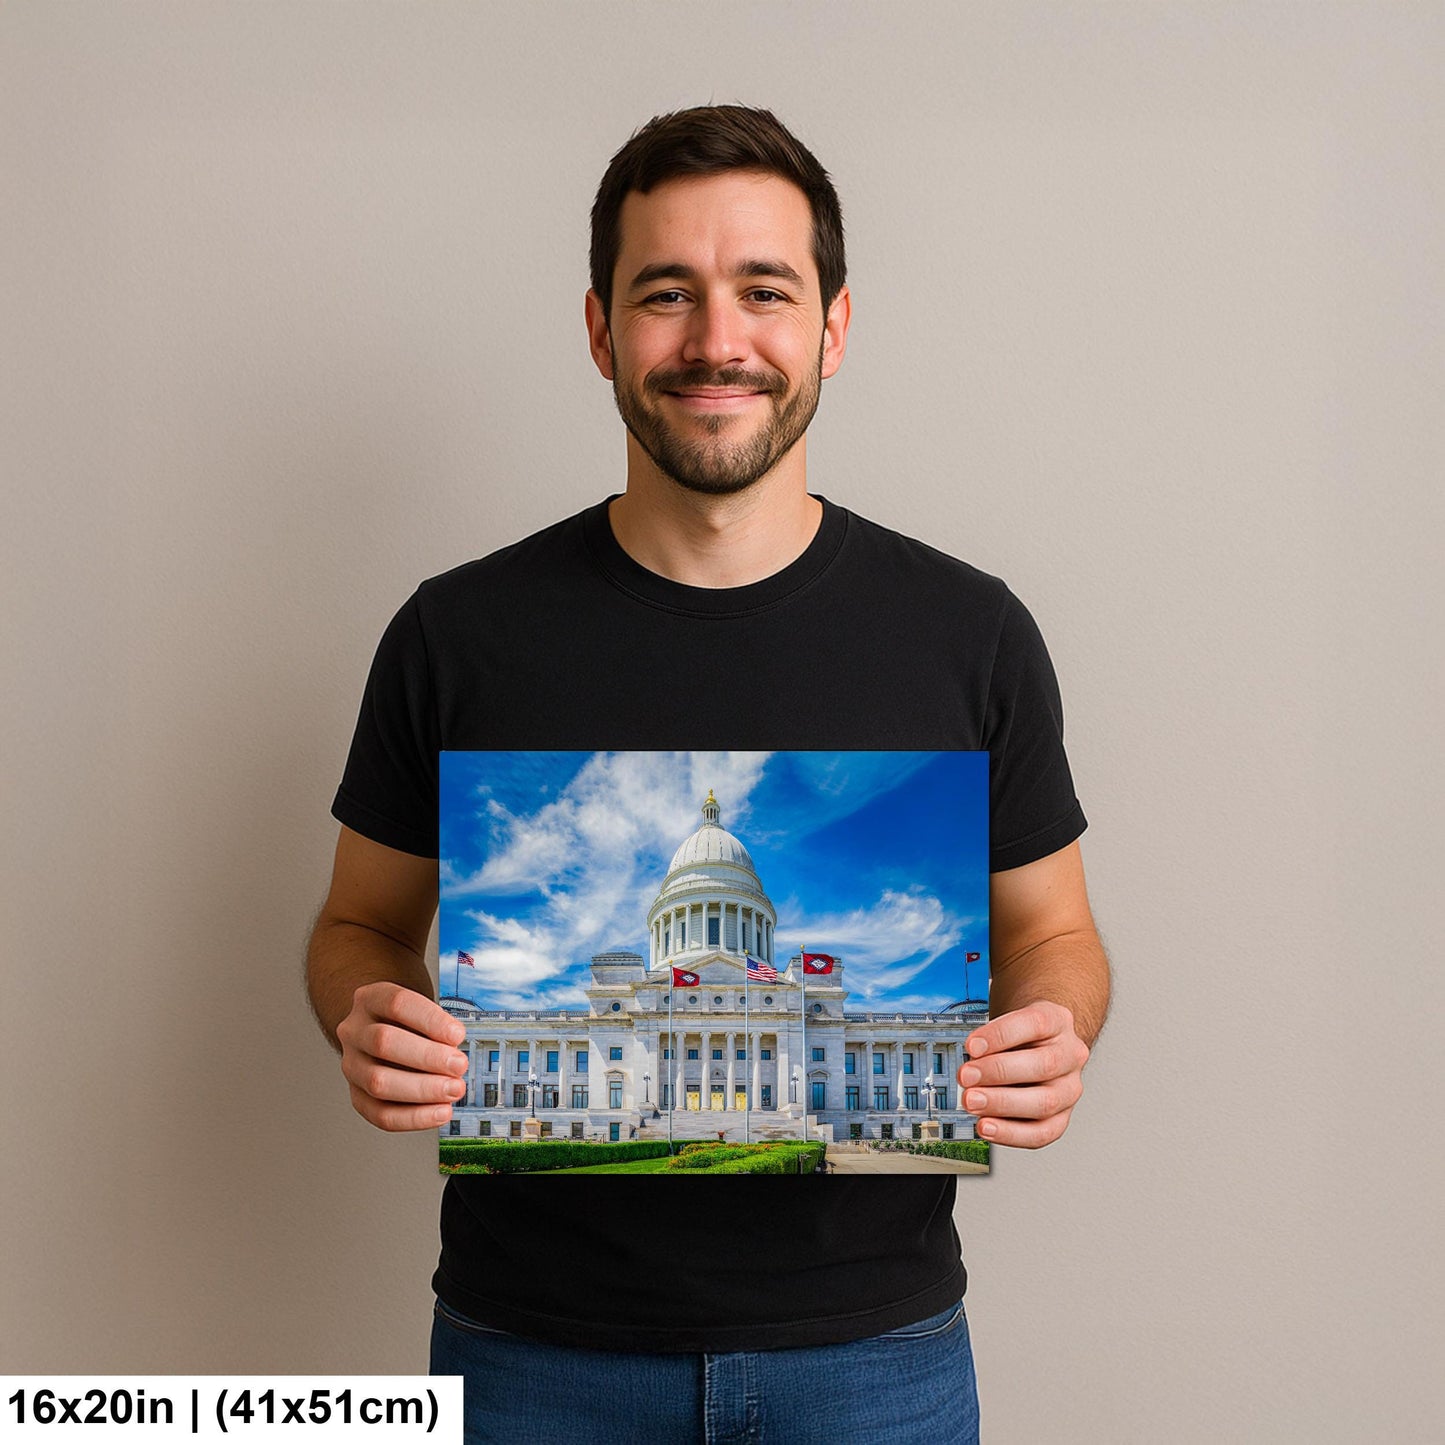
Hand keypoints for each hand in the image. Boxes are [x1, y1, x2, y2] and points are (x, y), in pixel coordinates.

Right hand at [336, 981, 468, 1131]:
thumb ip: (436, 1025)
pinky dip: (414, 1117)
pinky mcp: (357, 1094)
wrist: (379, 1030)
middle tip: (459, 1065)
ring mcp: (351, 1064)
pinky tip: (440, 1112)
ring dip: (423, 1089)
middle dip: (428, 1057)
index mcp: (370, 999)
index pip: (397, 1004)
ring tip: (454, 1090)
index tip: (458, 1034)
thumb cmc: (406, 1020)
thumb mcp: (419, 1008)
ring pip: (378, 1081)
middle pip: (384, 1042)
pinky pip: (380, 1113)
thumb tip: (456, 1048)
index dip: (430, 1020)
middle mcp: (354, 1031)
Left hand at [957, 1001, 1088, 1147]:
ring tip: (972, 1102)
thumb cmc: (1022, 1034)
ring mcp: (1070, 1088)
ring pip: (1045, 1102)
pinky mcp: (1062, 1116)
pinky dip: (1011, 1133)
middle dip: (998, 1072)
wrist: (1041, 1046)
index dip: (1001, 1035)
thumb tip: (969, 1065)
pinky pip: (1042, 1132)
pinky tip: (986, 1127)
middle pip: (1043, 1065)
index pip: (1035, 1024)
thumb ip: (991, 1040)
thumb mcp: (1008, 1021)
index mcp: (1057, 1021)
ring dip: (1002, 1104)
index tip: (971, 1046)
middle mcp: (1070, 1055)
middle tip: (966, 1077)